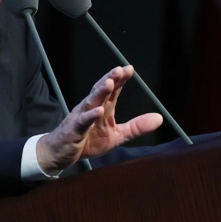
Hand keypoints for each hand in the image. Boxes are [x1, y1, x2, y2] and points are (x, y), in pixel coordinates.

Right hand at [35, 66, 163, 175]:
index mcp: (103, 108)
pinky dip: (90, 116)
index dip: (120, 80)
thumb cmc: (88, 141)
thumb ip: (137, 127)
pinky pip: (82, 122)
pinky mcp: (74, 130)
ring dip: (100, 92)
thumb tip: (159, 118)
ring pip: (91, 101)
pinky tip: (98, 110)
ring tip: (109, 83)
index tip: (130, 69)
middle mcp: (91, 108)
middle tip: (120, 69)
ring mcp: (81, 117)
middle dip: (111, 79)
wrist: (61, 153)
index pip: (113, 91)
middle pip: (101, 91)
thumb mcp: (117, 136)